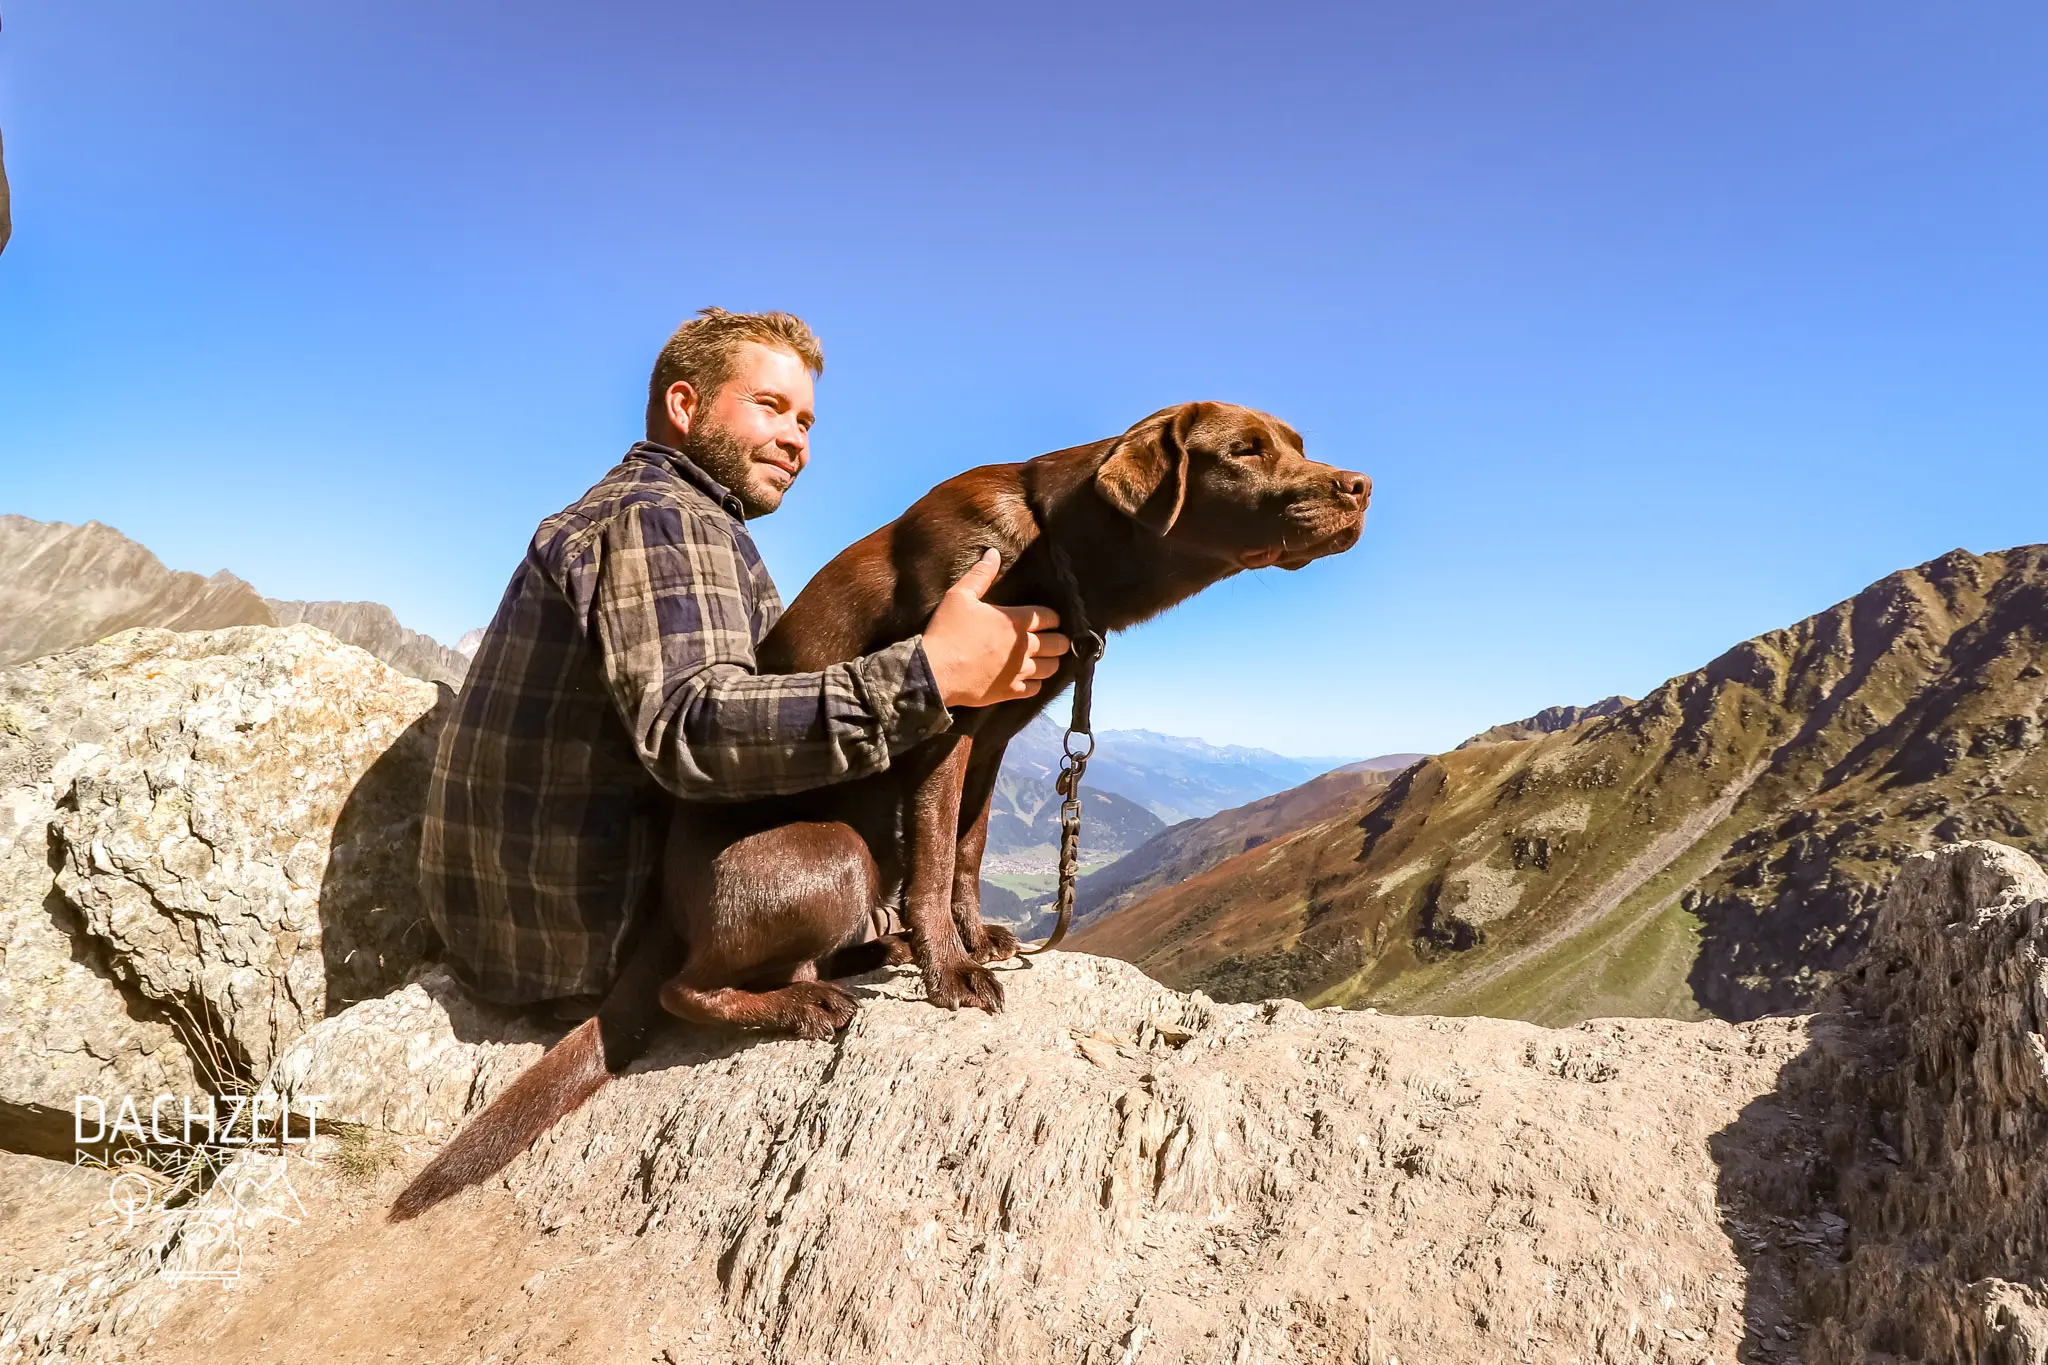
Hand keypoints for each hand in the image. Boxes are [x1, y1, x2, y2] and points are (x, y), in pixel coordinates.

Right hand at [921, 549, 1070, 708]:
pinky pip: (1036, 689)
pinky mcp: (1010, 692)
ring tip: (1045, 658)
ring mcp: (1019, 671)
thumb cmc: (947, 631)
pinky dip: (1036, 683)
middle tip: (1052, 638)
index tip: (1048, 619)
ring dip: (1051, 661)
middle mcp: (1024, 647)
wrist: (934, 671)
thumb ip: (980, 575)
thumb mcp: (959, 596)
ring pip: (1052, 668)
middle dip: (1059, 639)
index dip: (1052, 617)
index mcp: (1015, 621)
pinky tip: (1029, 678)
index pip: (1050, 617)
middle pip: (1059, 643)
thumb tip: (993, 553)